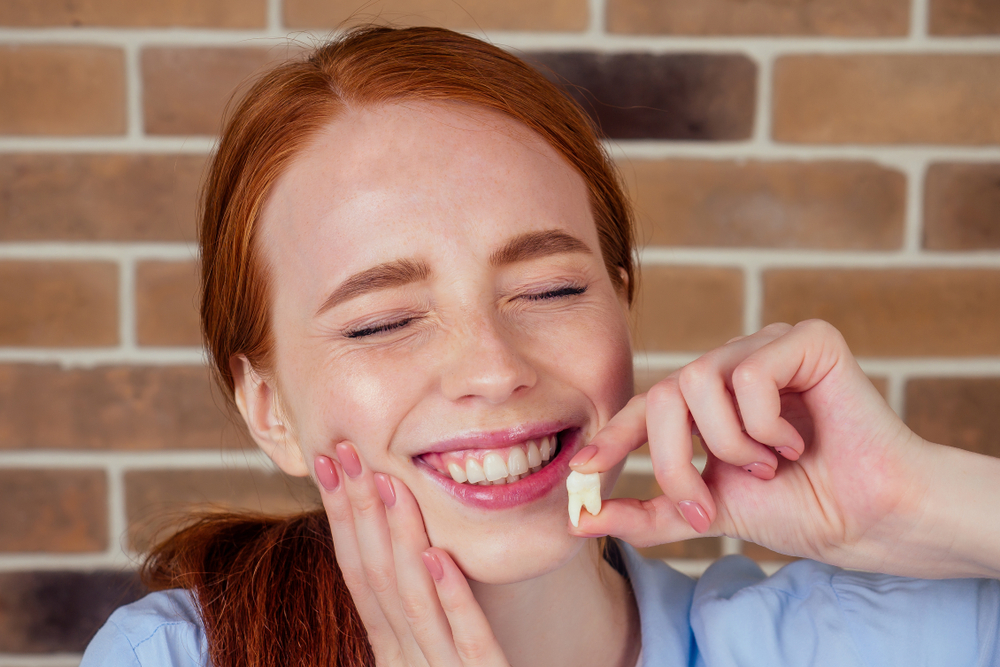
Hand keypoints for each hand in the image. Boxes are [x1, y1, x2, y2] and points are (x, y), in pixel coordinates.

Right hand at [315, 445, 509, 665]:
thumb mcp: (425, 649)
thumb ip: (408, 610)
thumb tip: (392, 546)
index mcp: (390, 648)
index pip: (358, 572)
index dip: (341, 516)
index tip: (329, 464)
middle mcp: (405, 659)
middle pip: (376, 577)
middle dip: (357, 511)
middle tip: (343, 453)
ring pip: (414, 599)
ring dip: (399, 538)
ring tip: (390, 484)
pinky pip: (467, 639)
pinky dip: (452, 597)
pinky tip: (441, 556)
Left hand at [570, 320, 999, 578]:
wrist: (866, 517)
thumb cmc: (796, 507)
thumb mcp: (708, 511)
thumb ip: (649, 513)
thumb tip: (582, 520)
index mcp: (706, 401)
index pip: (644, 408)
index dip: (611, 439)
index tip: (582, 475)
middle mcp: (730, 366)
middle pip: (664, 395)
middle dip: (674, 462)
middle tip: (706, 505)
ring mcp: (765, 347)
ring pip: (699, 382)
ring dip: (728, 445)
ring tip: (769, 465)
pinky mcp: (806, 339)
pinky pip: (749, 375)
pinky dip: (765, 425)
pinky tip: (797, 440)